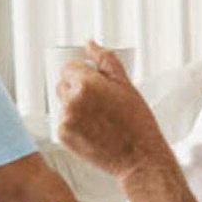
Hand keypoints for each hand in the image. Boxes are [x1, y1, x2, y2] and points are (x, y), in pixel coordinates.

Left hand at [57, 40, 168, 181]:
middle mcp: (72, 101)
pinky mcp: (62, 136)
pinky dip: (73, 124)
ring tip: (98, 118)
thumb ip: (105, 59)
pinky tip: (92, 129)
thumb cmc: (137, 123)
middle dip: (77, 88)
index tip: (94, 82)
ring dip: (75, 106)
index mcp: (87, 84)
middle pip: (63, 84)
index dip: (82, 73)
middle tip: (99, 102)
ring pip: (63, 103)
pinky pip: (63, 122)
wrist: (138, 157)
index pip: (69, 66)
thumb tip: (90, 44)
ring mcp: (65, 119)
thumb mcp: (126, 84)